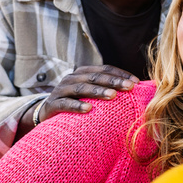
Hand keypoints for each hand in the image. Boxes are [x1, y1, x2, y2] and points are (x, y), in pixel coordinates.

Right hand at [16, 65, 138, 138]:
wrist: (46, 113)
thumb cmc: (75, 102)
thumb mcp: (90, 93)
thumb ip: (106, 89)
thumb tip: (135, 90)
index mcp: (83, 73)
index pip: (105, 69)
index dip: (120, 74)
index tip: (136, 82)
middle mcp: (72, 78)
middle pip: (96, 77)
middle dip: (114, 81)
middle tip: (129, 87)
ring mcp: (61, 90)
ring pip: (82, 88)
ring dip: (98, 91)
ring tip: (113, 96)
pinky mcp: (53, 104)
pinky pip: (66, 104)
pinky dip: (77, 106)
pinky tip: (88, 109)